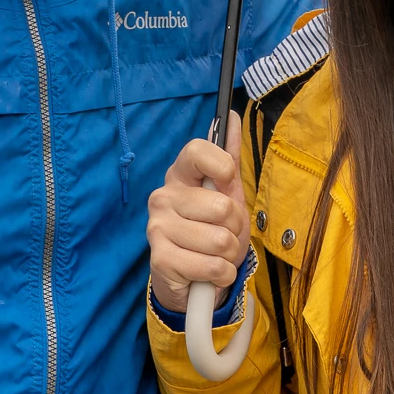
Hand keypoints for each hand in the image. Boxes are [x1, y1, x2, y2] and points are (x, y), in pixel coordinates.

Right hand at [147, 111, 249, 313]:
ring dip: (229, 254)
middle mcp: (163, 196)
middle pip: (222, 205)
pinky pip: (213, 266)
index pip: (196, 151)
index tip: (227, 180)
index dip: (221, 165)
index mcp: (179, 175)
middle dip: (235, 227)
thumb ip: (228, 156)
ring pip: (221, 240)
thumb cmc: (212, 230)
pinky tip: (209, 272)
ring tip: (215, 254)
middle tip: (223, 233)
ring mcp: (158, 227)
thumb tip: (231, 115)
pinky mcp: (160, 259)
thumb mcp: (226, 193)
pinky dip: (222, 274)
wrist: (193, 278)